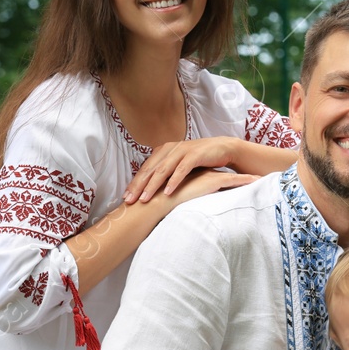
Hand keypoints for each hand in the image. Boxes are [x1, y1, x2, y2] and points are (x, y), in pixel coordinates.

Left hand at [124, 138, 247, 202]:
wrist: (223, 148)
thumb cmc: (199, 160)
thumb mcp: (178, 165)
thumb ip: (164, 172)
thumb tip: (148, 187)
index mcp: (163, 151)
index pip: (145, 169)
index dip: (134, 183)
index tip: (125, 198)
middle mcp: (170, 149)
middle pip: (150, 170)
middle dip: (138, 186)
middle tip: (129, 201)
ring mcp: (182, 151)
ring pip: (163, 170)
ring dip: (152, 186)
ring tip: (144, 199)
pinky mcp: (195, 155)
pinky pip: (182, 170)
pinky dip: (174, 181)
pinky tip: (167, 192)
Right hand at [156, 167, 259, 206]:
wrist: (160, 201)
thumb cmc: (163, 203)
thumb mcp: (174, 198)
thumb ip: (182, 197)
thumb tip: (186, 210)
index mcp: (192, 175)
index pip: (212, 173)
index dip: (225, 175)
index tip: (236, 177)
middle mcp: (202, 172)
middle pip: (225, 172)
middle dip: (240, 172)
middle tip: (255, 175)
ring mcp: (208, 175)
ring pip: (232, 175)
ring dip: (247, 177)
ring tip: (261, 177)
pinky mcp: (212, 180)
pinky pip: (234, 180)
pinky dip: (246, 180)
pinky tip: (257, 180)